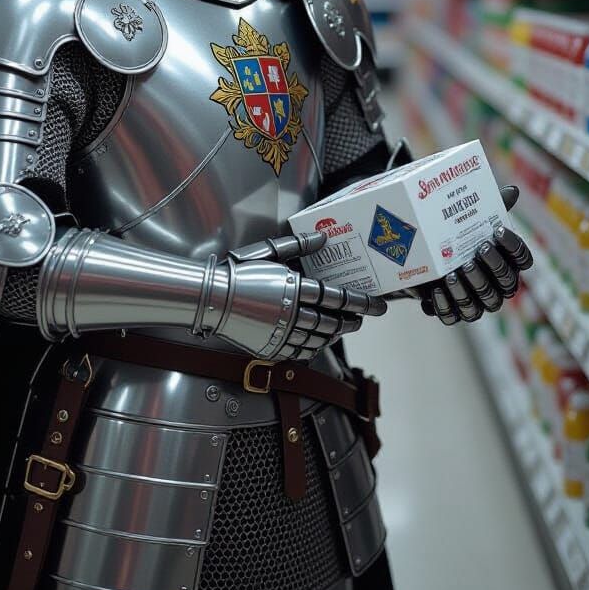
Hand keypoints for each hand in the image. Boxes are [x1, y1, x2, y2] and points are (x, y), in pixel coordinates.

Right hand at [214, 231, 386, 360]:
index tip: (377, 305)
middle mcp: (292, 313)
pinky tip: (320, 342)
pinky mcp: (272, 347)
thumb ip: (298, 245)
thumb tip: (323, 238)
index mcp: (294, 288)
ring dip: (336, 334)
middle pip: (332, 320)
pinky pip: (301, 351)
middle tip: (362, 318)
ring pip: (319, 337)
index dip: (360, 302)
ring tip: (344, 328)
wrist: (211, 299)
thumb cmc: (238, 272)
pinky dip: (315, 348)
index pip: (337, 297)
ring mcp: (282, 332)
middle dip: (351, 320)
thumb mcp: (269, 252)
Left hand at [415, 185, 532, 326]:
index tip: (496, 230)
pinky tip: (436, 290)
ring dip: (468, 287)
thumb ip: (492, 207)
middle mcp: (498, 286)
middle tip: (478, 251)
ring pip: (482, 302)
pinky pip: (454, 316)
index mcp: (507, 262)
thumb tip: (513, 191)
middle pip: (506, 282)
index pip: (522, 258)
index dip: (513, 246)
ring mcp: (479, 302)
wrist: (426, 257)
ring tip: (452, 273)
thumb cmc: (457, 238)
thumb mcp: (471, 221)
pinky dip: (445, 304)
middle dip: (493, 266)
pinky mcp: (455, 312)